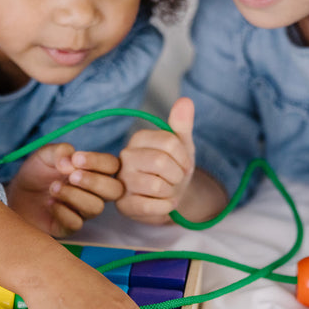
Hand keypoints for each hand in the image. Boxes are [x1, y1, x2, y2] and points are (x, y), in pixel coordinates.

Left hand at [7, 143, 122, 236]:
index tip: (76, 159)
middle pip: (115, 190)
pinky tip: (50, 204)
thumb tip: (71, 161)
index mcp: (93, 171)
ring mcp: (83, 211)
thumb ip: (60, 152)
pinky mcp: (69, 227)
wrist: (16, 194)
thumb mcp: (45, 155)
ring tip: (53, 188)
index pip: (112, 165)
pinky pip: (76, 223)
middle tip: (72, 176)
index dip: (99, 162)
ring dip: (74, 195)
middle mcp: (94, 192)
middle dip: (94, 182)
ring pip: (96, 207)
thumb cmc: (36, 173)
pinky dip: (62, 212)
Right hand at [117, 97, 195, 223]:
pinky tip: (163, 203)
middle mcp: (125, 157)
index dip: (184, 157)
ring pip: (156, 186)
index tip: (182, 164)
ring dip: (171, 192)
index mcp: (138, 139)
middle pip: (161, 163)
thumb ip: (182, 124)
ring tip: (167, 191)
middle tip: (175, 179)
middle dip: (177, 175)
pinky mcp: (124, 205)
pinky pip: (152, 207)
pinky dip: (166, 207)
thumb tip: (185, 101)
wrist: (170, 196)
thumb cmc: (174, 168)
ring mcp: (122, 182)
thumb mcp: (182, 145)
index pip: (170, 143)